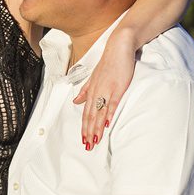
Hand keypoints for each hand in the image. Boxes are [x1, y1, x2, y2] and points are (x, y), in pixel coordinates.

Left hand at [74, 31, 135, 149]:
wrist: (118, 48)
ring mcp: (106, 90)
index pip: (86, 113)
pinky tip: (107, 124)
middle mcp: (96, 92)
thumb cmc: (108, 63)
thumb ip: (85, 91)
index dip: (84, 127)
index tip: (83, 139)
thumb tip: (75, 102)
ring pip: (99, 113)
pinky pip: (112, 103)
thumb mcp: (93, 77)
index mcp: (91, 91)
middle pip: (90, 116)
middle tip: (87, 146)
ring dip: (96, 128)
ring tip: (95, 141)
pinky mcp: (117, 87)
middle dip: (88, 132)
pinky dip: (109, 114)